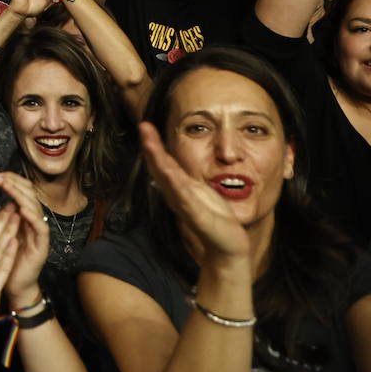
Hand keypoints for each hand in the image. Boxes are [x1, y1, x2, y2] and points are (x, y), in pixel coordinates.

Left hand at [0, 171, 51, 306]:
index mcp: (22, 214)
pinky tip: (22, 210)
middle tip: (0, 178)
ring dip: (22, 197)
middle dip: (15, 185)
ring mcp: (38, 232)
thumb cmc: (2, 255)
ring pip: (35, 208)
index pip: (21, 190)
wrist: (9, 284)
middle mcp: (32, 220)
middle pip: (30, 195)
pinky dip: (33, 217)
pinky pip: (41, 228)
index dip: (11, 181)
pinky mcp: (42, 245)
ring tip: (9, 188)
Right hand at [139, 121, 250, 264]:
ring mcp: (185, 205)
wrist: (227, 246)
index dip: (153, 144)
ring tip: (150, 143)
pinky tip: (170, 174)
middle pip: (160, 168)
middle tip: (143, 126)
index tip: (146, 125)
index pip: (162, 162)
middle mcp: (176, 195)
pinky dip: (175, 185)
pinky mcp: (197, 217)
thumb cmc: (214, 217)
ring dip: (159, 161)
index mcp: (177, 187)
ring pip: (169, 180)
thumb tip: (171, 162)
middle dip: (151, 147)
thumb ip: (184, 178)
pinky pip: (185, 199)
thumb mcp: (199, 190)